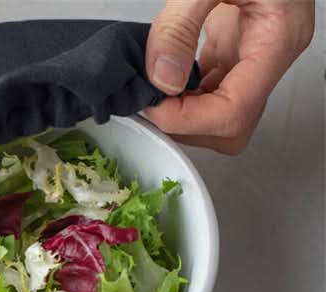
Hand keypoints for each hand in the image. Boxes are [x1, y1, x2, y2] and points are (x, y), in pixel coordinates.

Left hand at [145, 0, 314, 153]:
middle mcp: (271, 56)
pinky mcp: (238, 50)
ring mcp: (256, 56)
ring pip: (221, 119)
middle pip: (230, 129)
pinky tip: (165, 74)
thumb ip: (182, 25)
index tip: (153, 103)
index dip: (188, 120)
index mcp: (278, 38)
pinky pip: (212, 93)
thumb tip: (162, 80)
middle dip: (186, 125)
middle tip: (150, 100)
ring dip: (184, 114)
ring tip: (154, 88)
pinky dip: (184, 96)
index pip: (234, 112)